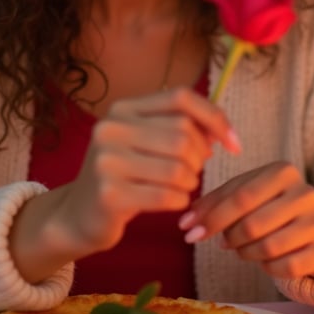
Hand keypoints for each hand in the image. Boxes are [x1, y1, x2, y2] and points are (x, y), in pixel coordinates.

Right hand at [61, 87, 240, 251]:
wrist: (78, 216)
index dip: (214, 117)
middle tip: (194, 172)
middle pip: (182, 134)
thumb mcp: (145, 142)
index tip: (235, 144)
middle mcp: (110, 128)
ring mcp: (106, 161)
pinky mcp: (109, 194)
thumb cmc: (124, 176)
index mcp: (122, 109)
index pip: (181, 97)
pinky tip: (172, 202)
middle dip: (200, 158)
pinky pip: (167, 195)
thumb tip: (222, 131)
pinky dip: (180, 200)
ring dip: (191, 182)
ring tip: (182, 187)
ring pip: (178, 167)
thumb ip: (179, 128)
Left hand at [178, 161, 313, 278]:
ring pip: (267, 248)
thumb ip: (215, 202)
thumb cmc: (272, 206)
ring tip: (243, 249)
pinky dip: (267, 268)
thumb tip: (186, 222)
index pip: (241, 196)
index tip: (188, 231)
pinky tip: (265, 259)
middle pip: (252, 225)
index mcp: (283, 171)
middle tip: (224, 242)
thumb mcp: (246, 193)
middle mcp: (305, 193)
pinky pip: (285, 268)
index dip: (211, 217)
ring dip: (246, 254)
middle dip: (230, 238)